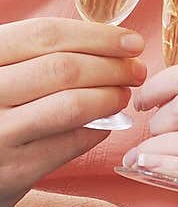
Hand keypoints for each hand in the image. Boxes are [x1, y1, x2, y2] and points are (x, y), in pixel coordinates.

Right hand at [0, 18, 146, 206]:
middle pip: (64, 68)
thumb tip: (108, 43)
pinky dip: (98, 130)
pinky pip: (70, 143)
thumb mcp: (2, 72)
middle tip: (136, 70)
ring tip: (123, 95)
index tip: (131, 41)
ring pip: (72, 105)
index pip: (46, 35)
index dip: (97, 36)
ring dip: (109, 97)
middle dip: (112, 67)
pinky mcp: (14, 171)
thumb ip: (36, 55)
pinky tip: (106, 123)